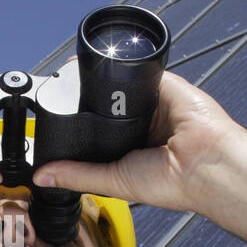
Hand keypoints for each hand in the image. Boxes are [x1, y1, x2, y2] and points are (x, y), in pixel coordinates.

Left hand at [31, 60, 246, 217]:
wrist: (205, 163)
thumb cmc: (172, 182)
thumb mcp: (113, 181)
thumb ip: (77, 176)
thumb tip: (41, 177)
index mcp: (129, 151)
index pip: (96, 133)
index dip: (76, 127)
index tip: (52, 121)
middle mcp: (140, 126)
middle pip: (104, 106)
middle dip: (84, 101)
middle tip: (59, 93)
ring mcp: (152, 103)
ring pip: (118, 86)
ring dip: (99, 81)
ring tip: (74, 75)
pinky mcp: (164, 84)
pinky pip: (139, 68)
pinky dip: (122, 65)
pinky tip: (102, 63)